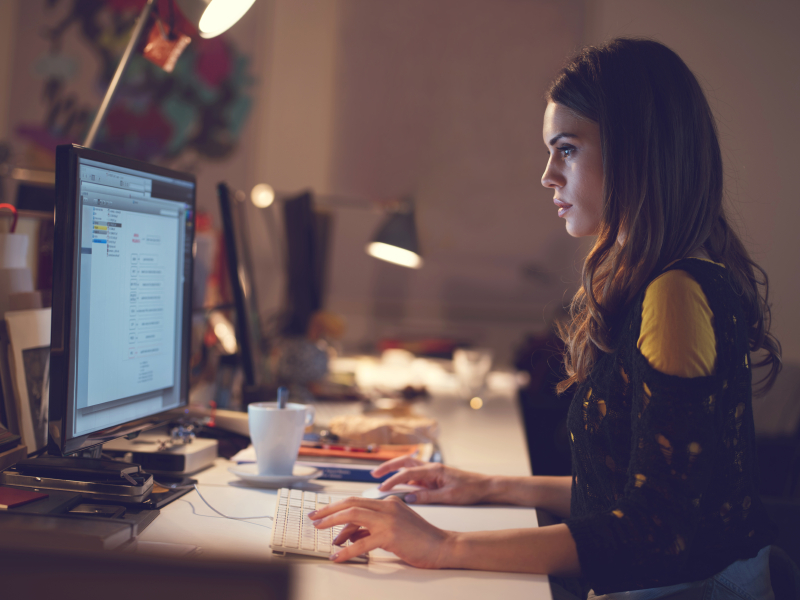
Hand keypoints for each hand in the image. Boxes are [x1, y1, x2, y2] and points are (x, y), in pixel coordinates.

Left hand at [309, 496, 454, 566]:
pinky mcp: (391, 535)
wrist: (442, 546)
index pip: (356, 500)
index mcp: (388, 502)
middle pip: (351, 503)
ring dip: (333, 524)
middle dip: (329, 510)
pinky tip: (338, 557)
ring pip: (353, 516)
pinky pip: (362, 543)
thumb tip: (347, 534)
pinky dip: (346, 551)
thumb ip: (371, 527)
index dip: (335, 506)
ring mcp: (389, 519)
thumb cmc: (419, 539)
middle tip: (314, 518)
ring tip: (322, 535)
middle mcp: (387, 506)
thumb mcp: (392, 529)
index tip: (321, 512)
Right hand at [371, 454, 491, 504]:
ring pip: (408, 468)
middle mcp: (431, 468)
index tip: (382, 488)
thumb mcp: (449, 497)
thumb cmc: (470, 490)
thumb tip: (409, 498)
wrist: (485, 487)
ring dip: (394, 471)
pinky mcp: (434, 478)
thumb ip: (428, 497)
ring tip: (380, 477)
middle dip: (388, 467)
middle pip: (404, 463)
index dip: (392, 481)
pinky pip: (415, 477)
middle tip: (374, 474)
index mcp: (434, 470)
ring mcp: (432, 473)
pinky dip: (404, 479)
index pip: (407, 473)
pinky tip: (397, 486)